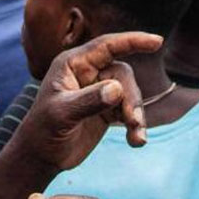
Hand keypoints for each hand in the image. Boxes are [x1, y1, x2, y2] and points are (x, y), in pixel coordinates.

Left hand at [8, 32, 162, 170]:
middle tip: (132, 121)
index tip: (157, 42)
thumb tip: (117, 89)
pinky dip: (135, 125)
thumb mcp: (61, 115)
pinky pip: (130, 110)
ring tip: (136, 137)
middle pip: (123, 75)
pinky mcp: (108, 108)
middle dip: (131, 98)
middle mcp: (89, 72)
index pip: (107, 46)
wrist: (41, 157)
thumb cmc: (42, 131)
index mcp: (74, 64)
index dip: (133, 41)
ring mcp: (99, 90)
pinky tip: (135, 140)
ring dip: (136, 115)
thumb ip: (88, 101)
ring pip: (130, 93)